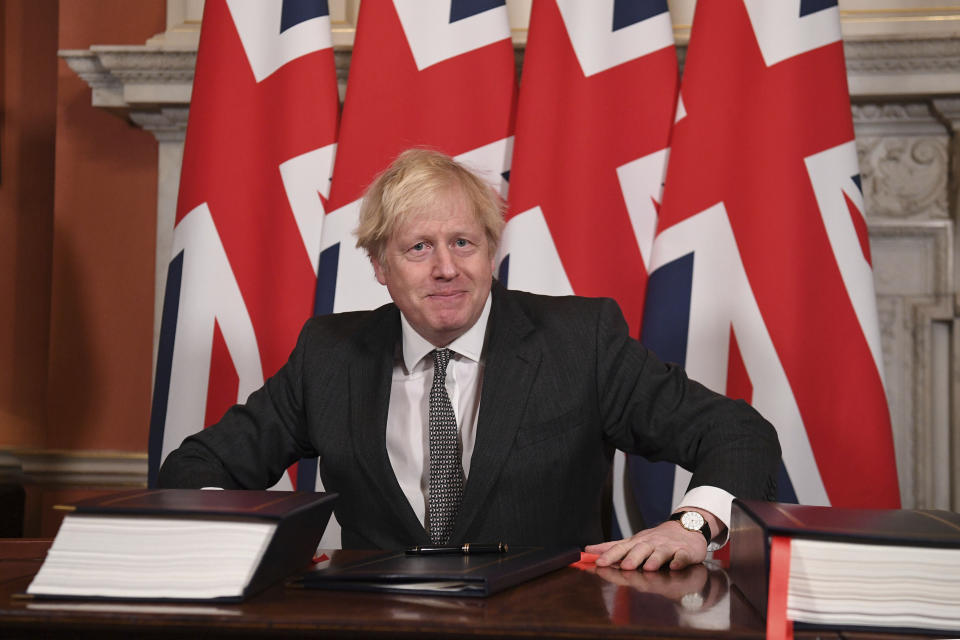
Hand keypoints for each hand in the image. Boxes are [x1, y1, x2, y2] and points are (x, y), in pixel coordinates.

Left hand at [585, 508, 721, 570]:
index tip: (598, 563)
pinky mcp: (685, 551)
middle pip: (641, 549)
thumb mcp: (632, 541)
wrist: (685, 528)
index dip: (610, 555)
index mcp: (637, 543)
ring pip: (661, 553)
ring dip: (655, 559)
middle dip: (633, 558)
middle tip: (625, 567)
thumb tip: (587, 550)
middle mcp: (651, 544)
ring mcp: (668, 547)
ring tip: (649, 567)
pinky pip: (682, 556)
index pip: (621, 548)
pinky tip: (675, 566)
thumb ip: (611, 548)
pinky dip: (679, 561)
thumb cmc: (655, 539)